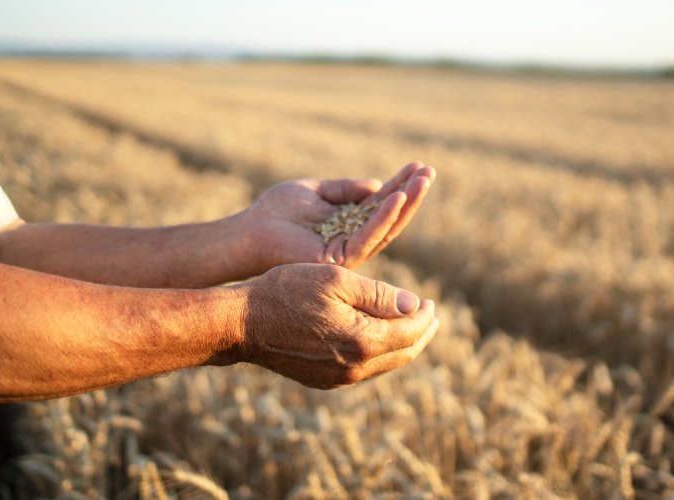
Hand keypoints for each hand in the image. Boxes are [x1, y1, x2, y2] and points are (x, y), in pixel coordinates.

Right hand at [233, 264, 438, 388]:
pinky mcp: (324, 380)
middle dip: (421, 333)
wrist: (242, 324)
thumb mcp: (337, 280)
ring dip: (402, 344)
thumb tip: (414, 306)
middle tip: (430, 315)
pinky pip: (364, 370)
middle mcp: (354, 368)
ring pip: (385, 364)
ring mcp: (338, 379)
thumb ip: (379, 295)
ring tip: (410, 326)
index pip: (410, 332)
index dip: (425, 316)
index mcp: (362, 341)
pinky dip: (379, 353)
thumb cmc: (287, 291)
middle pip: (403, 354)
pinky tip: (377, 337)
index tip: (431, 301)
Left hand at [243, 162, 435, 269]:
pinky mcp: (339, 258)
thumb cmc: (276, 211)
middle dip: (411, 194)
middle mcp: (353, 239)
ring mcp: (348, 252)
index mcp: (349, 223)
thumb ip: (345, 188)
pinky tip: (397, 198)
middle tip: (430, 172)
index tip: (419, 166)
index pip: (381, 203)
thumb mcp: (316, 190)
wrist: (249, 231)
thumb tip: (377, 184)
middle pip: (390, 217)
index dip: (401, 185)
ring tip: (422, 181)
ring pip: (385, 228)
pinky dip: (383, 217)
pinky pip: (367, 236)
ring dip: (405, 204)